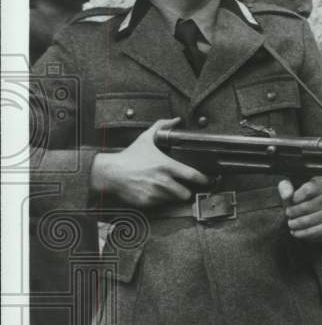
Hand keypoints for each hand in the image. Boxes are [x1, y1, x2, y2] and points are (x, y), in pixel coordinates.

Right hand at [91, 118, 210, 207]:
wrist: (109, 172)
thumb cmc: (128, 157)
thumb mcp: (146, 138)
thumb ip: (162, 126)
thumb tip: (175, 120)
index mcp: (166, 166)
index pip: (192, 176)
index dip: (204, 180)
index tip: (209, 180)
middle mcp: (162, 181)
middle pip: (186, 193)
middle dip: (188, 191)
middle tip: (185, 186)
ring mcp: (155, 193)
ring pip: (173, 199)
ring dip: (173, 195)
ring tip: (168, 188)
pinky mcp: (147, 202)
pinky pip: (161, 204)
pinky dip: (161, 199)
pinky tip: (156, 191)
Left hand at [278, 177, 321, 242]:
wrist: (320, 209)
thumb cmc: (303, 197)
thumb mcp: (294, 188)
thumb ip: (286, 187)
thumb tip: (286, 196)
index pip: (308, 190)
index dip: (296, 197)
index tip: (292, 200)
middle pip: (306, 207)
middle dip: (293, 211)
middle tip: (288, 213)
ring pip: (309, 220)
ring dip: (295, 223)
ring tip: (290, 223)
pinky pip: (313, 232)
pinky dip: (301, 233)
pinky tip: (294, 231)